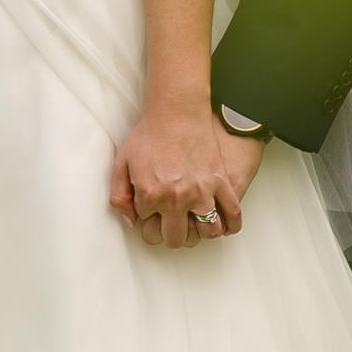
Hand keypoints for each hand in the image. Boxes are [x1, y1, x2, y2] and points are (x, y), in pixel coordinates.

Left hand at [109, 107, 248, 247]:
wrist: (176, 113)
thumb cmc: (148, 136)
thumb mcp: (122, 163)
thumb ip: (119, 195)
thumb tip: (130, 220)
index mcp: (150, 194)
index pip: (146, 224)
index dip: (145, 215)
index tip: (148, 206)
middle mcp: (177, 199)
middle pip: (175, 238)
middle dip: (169, 234)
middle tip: (169, 223)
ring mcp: (202, 193)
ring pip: (207, 232)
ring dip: (199, 232)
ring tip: (193, 223)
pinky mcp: (222, 184)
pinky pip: (233, 215)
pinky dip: (230, 225)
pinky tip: (221, 223)